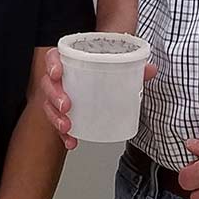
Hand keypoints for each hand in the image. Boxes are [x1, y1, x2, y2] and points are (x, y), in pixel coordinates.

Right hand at [40, 49, 157, 149]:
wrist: (103, 84)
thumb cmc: (104, 71)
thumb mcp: (119, 67)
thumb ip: (134, 67)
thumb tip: (150, 69)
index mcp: (69, 61)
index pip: (53, 57)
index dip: (52, 64)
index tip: (57, 73)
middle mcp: (60, 79)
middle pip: (48, 84)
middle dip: (54, 96)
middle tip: (66, 105)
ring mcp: (58, 97)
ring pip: (49, 106)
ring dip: (55, 117)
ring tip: (67, 126)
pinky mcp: (62, 114)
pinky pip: (57, 124)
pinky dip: (63, 135)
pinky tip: (71, 141)